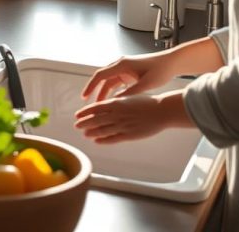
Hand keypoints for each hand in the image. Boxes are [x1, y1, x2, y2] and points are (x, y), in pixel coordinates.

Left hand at [74, 91, 190, 143]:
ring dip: (92, 132)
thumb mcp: (129, 98)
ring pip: (103, 130)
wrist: (162, 111)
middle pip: (96, 120)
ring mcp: (123, 125)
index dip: (85, 112)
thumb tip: (107, 104)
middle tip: (77, 125)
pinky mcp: (129, 135)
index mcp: (117, 103)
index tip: (77, 115)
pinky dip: (103, 140)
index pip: (96, 108)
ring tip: (85, 133)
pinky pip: (113, 138)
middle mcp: (118, 114)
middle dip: (85, 123)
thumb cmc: (148, 102)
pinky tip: (97, 140)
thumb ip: (117, 102)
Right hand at [80, 53, 174, 101]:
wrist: (172, 62)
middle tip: (87, 101)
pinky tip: (112, 100)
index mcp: (122, 64)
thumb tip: (117, 102)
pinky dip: (112, 90)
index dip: (91, 86)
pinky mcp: (129, 71)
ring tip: (99, 104)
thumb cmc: (161, 70)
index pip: (101, 75)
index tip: (85, 96)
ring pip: (109, 80)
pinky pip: (116, 81)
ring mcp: (125, 67)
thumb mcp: (146, 84)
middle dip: (94, 89)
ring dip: (103, 91)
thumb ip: (130, 93)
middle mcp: (121, 64)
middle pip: (102, 77)